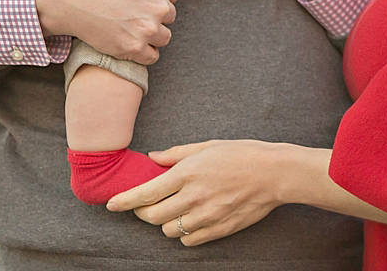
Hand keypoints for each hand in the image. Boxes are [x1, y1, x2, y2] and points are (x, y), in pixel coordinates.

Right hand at [34, 0, 181, 63]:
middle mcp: (159, 7)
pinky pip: (152, 56)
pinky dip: (142, 52)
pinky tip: (128, 40)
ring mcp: (147, 29)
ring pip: (163, 38)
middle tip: (130, 11)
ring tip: (129, 26)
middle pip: (169, 17)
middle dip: (153, 15)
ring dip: (150, 35)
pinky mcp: (133, 48)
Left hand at [107, 140, 290, 245]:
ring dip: (164, 222)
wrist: (274, 174)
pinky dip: (184, 234)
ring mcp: (206, 216)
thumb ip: (176, 154)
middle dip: (142, 213)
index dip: (124, 201)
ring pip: (169, 231)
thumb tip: (152, 159)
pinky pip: (189, 241)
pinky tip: (189, 220)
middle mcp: (194, 197)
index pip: (146, 193)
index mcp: (188, 173)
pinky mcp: (218, 229)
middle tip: (144, 205)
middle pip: (152, 216)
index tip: (112, 204)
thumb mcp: (207, 145)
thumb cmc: (241, 154)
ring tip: (172, 210)